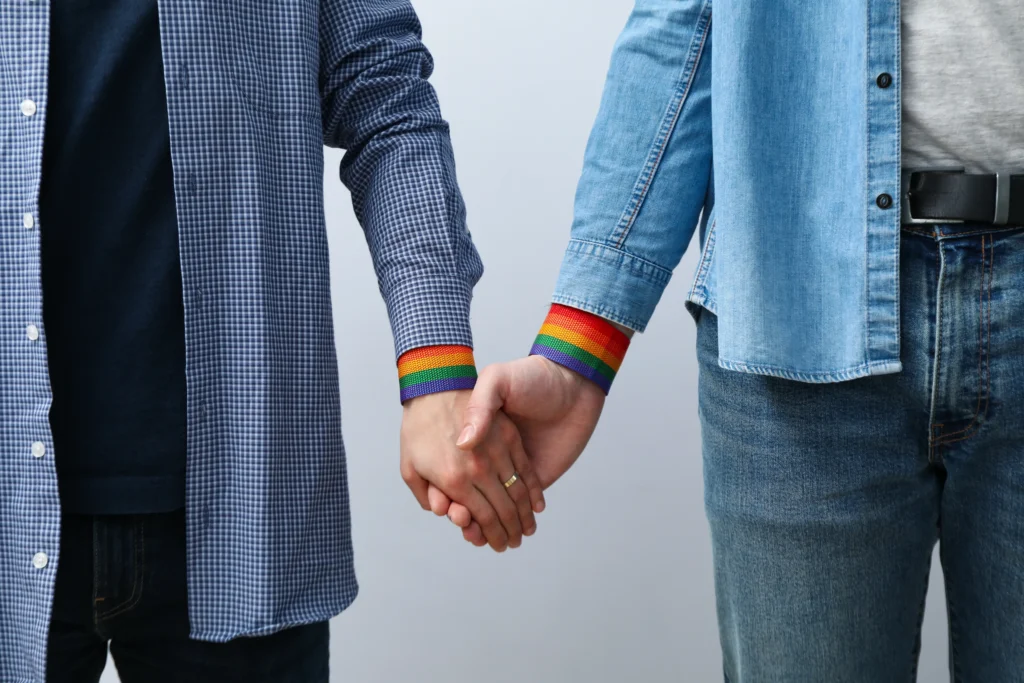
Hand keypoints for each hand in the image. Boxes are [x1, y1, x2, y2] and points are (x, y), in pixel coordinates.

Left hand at [400, 390, 544, 550]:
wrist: (436, 386)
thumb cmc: (418, 427)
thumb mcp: (409, 466)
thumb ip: (427, 495)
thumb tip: (445, 513)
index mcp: (455, 480)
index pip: (483, 519)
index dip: (493, 536)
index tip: (497, 545)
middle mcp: (479, 469)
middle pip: (504, 510)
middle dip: (511, 532)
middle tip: (513, 543)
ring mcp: (497, 452)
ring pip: (518, 493)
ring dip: (525, 516)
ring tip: (527, 530)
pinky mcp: (510, 438)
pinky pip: (525, 470)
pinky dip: (534, 490)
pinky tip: (538, 504)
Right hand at [430, 356, 605, 546]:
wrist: (572, 382)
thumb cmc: (531, 377)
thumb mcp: (499, 381)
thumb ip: (480, 407)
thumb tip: (464, 442)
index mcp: (475, 436)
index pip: (452, 472)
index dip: (446, 492)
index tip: (445, 506)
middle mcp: (490, 454)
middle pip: (470, 495)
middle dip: (464, 515)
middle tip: (462, 524)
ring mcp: (512, 467)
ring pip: (493, 506)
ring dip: (484, 526)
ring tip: (478, 537)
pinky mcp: (536, 477)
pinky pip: (520, 505)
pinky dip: (509, 522)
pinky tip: (501, 532)